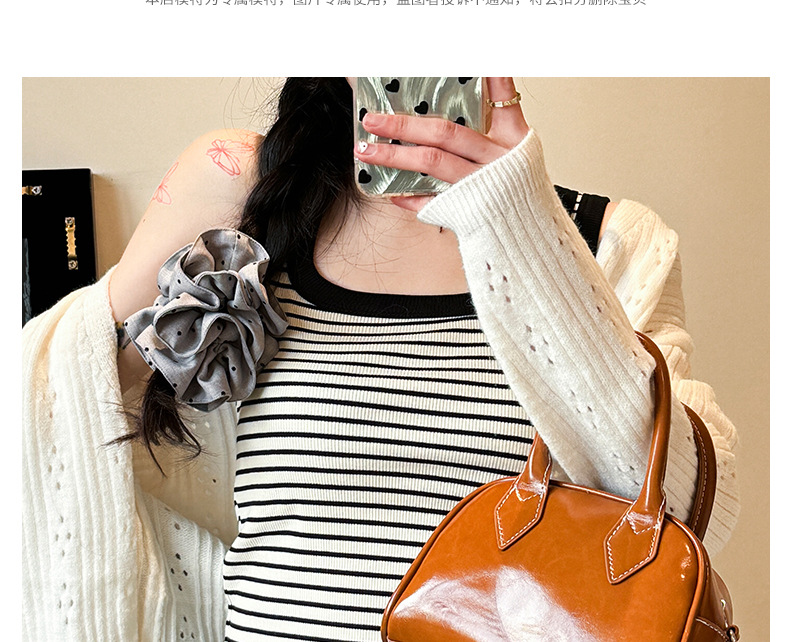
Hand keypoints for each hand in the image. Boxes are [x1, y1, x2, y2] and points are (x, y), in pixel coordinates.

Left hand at [353, 77, 529, 211]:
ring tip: (366, 151)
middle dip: (404, 124)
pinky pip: (432, 203)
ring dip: (395, 156)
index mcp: (511, 141)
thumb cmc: (519, 189)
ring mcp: (479, 187)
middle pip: (444, 134)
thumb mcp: (520, 149)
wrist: (529, 234)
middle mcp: (494, 161)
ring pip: (431, 163)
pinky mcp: (467, 212)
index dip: (490, 80)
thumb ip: (500, 115)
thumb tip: (484, 78)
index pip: (502, 102)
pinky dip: (410, 198)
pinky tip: (390, 192)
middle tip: (372, 120)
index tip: (470, 63)